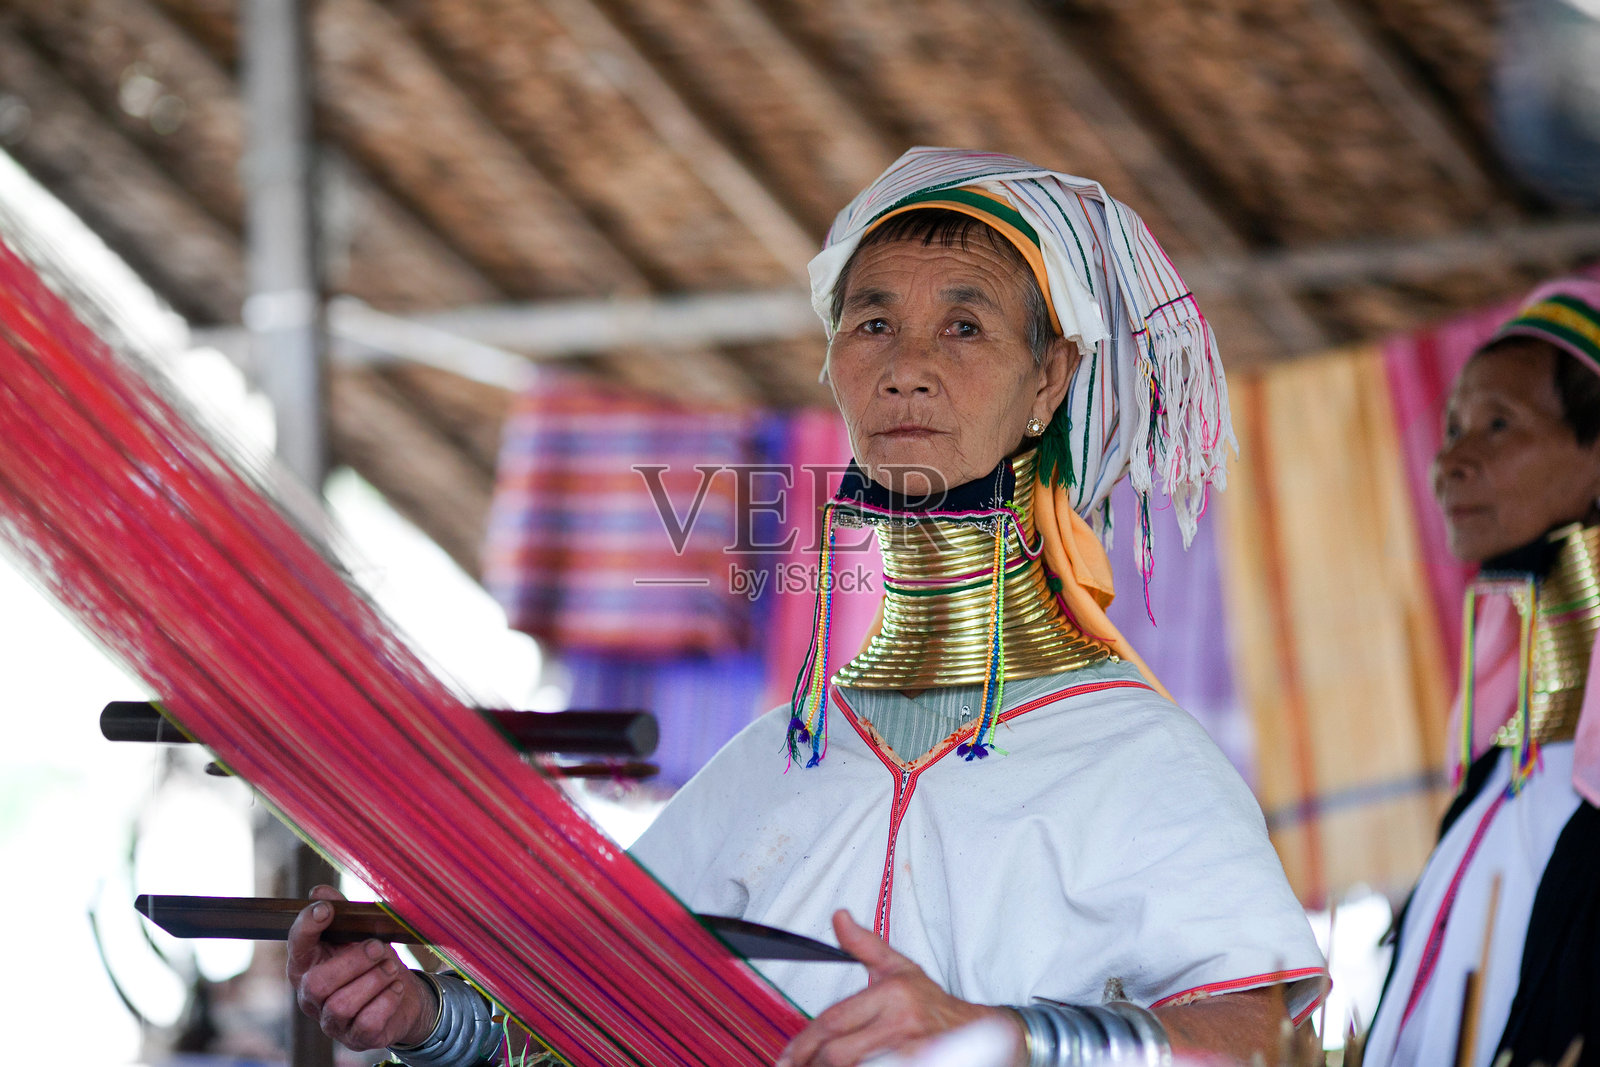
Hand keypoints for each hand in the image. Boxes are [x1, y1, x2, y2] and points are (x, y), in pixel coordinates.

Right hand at [286, 884, 437, 1050]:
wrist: (402, 994)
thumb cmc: (373, 961)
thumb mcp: (360, 933)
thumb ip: (342, 913)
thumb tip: (318, 891)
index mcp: (307, 965)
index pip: (296, 946)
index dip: (307, 927)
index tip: (326, 909)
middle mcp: (310, 996)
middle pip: (318, 982)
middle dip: (353, 961)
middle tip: (377, 947)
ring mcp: (330, 1021)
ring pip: (341, 1004)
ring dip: (373, 980)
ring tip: (390, 968)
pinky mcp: (355, 1038)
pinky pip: (366, 1023)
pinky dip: (386, 1001)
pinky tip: (395, 989)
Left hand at [775, 910, 1022, 1066]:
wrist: (979, 1030)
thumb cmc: (932, 1003)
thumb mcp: (899, 967)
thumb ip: (864, 945)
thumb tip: (839, 917)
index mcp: (891, 993)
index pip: (834, 1021)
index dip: (804, 1042)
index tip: (788, 1057)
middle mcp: (901, 1021)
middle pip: (840, 1053)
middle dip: (813, 1064)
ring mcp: (913, 1051)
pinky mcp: (924, 1065)